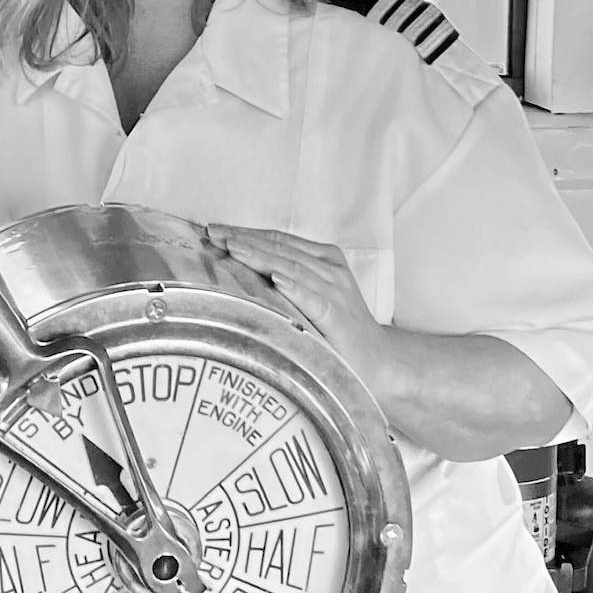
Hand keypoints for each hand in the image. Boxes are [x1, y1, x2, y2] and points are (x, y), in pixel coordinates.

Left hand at [206, 224, 388, 391]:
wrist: (379, 362)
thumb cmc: (338, 328)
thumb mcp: (310, 295)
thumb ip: (284, 279)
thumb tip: (235, 267)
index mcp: (323, 257)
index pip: (278, 239)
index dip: (246, 232)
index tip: (216, 229)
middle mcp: (330, 268)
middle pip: (280, 248)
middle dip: (244, 239)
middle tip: (213, 233)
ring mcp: (337, 290)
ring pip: (292, 266)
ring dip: (260, 256)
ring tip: (232, 247)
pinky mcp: (340, 315)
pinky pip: (314, 298)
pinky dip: (295, 288)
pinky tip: (276, 280)